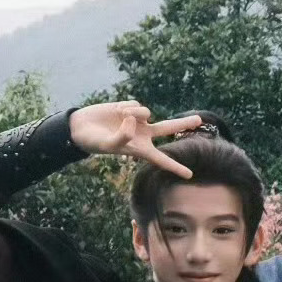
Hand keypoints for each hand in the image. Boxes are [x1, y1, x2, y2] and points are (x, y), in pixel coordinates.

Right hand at [68, 100, 202, 177]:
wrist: (81, 127)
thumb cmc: (95, 141)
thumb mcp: (109, 144)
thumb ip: (124, 135)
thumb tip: (136, 120)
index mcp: (140, 149)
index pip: (161, 159)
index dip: (175, 167)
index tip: (190, 175)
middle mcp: (143, 134)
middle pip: (168, 128)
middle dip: (183, 123)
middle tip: (200, 119)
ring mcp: (138, 120)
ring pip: (146, 112)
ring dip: (134, 114)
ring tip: (120, 118)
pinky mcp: (130, 108)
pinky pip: (136, 105)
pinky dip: (126, 108)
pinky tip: (116, 111)